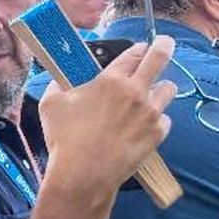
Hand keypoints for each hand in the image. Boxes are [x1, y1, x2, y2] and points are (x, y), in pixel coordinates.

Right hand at [40, 35, 175, 196]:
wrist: (83, 173)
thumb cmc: (65, 139)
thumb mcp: (50, 105)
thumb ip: (58, 85)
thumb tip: (60, 79)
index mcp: (110, 81)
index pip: (133, 53)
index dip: (137, 48)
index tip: (139, 49)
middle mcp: (136, 92)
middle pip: (160, 58)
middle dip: (164, 46)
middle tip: (164, 44)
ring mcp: (151, 113)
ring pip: (168, 89)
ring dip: (160, 87)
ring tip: (151, 94)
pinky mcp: (157, 133)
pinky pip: (165, 119)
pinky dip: (156, 119)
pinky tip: (142, 125)